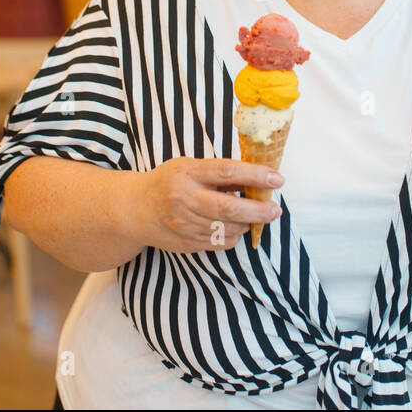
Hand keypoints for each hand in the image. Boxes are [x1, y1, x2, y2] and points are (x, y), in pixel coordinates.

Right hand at [130, 158, 283, 253]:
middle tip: (275, 209)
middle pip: (230, 208)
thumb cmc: (167, 182)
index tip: (277, 178)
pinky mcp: (187, 243)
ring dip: (248, 223)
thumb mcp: (188, 167)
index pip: (227, 172)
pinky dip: (234, 235)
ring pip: (228, 229)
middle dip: (259, 210)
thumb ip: (218, 172)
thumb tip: (257, 177)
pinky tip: (235, 227)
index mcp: (187, 173)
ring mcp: (185, 225)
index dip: (255, 175)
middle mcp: (184, 199)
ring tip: (256, 216)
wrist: (134, 210)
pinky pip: (221, 242)